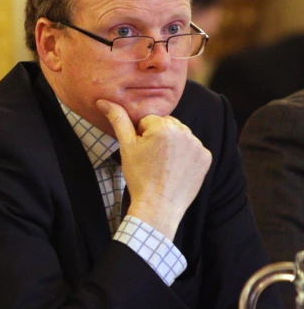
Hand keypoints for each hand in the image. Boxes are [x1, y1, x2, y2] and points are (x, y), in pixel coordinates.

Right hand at [97, 99, 211, 240]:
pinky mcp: (205, 158)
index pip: (148, 120)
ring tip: (162, 165)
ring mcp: (197, 145)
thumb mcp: (126, 147)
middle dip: (158, 137)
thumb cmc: (139, 177)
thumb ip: (118, 120)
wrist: (158, 207)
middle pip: (166, 125)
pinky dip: (184, 156)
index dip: (141, 135)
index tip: (141, 152)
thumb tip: (103, 101)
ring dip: (172, 145)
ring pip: (179, 135)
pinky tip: (175, 169)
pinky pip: (192, 148)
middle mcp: (184, 132)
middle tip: (150, 159)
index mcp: (163, 127)